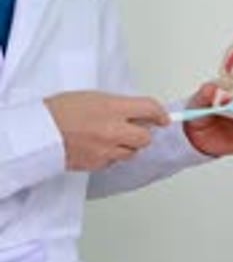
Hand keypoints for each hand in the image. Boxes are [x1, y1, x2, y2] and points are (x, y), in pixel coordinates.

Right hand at [45, 90, 168, 170]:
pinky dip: (112, 155)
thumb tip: (134, 111)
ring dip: (128, 146)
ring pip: (132, 153)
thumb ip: (117, 105)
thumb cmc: (59, 111)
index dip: (160, 113)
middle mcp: (113, 130)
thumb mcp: (93, 97)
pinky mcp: (98, 164)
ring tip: (112, 137)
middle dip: (144, 133)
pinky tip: (99, 146)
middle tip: (136, 128)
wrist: (39, 132)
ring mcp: (106, 150)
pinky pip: (115, 161)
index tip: (163, 117)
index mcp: (112, 108)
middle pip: (146, 137)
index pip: (150, 109)